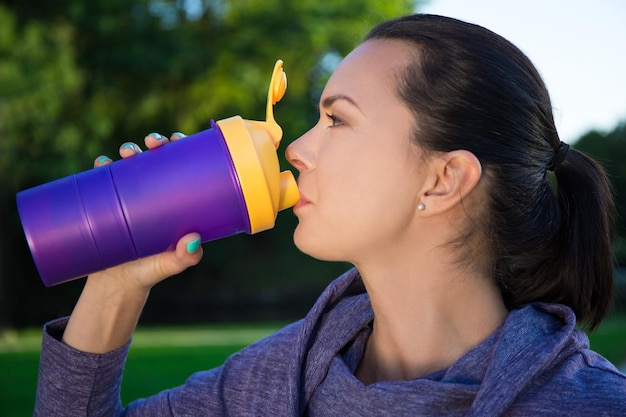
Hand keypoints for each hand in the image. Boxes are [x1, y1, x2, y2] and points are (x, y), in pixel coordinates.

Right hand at [90, 132, 202, 290]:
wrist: (117, 286)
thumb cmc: (151, 271)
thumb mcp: (171, 264)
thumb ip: (185, 257)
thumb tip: (193, 240)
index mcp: (174, 199)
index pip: (181, 164)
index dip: (180, 146)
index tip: (178, 138)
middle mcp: (153, 192)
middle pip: (156, 157)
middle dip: (154, 142)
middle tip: (152, 143)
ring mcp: (128, 196)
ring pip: (129, 164)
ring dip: (128, 150)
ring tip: (127, 152)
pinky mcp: (106, 204)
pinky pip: (102, 180)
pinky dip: (101, 168)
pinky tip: (101, 163)